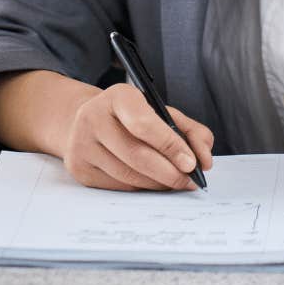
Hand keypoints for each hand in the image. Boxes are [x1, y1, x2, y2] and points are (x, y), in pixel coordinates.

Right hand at [60, 84, 214, 191]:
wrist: (85, 121)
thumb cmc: (132, 117)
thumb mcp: (161, 112)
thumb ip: (190, 131)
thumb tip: (204, 160)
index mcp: (117, 96)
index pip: (143, 123)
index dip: (170, 145)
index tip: (192, 163)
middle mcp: (93, 117)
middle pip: (136, 155)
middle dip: (169, 172)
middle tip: (189, 181)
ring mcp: (81, 144)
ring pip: (128, 175)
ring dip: (158, 184)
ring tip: (175, 182)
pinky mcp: (79, 168)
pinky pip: (118, 186)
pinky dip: (141, 188)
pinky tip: (153, 183)